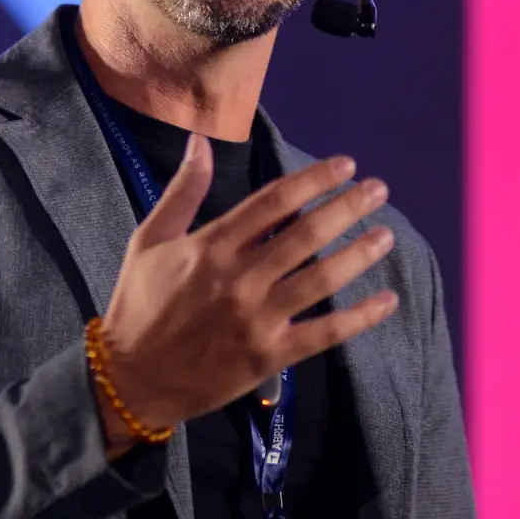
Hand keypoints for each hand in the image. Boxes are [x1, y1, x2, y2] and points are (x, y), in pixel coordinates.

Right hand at [94, 134, 397, 456]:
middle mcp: (240, 278)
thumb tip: (200, 141)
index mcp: (211, 246)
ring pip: (322, 279)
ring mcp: (258, 318)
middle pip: (306, 234)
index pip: (274, 202)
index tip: (345, 165)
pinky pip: (325, 333)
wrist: (132, 377)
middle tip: (378, 190)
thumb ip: (182, 191)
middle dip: (347, 207)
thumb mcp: (148, 240)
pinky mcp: (270, 355)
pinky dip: (360, 317)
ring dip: (359, 254)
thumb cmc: (138, 304)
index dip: (314, 180)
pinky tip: (386, 301)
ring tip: (386, 235)